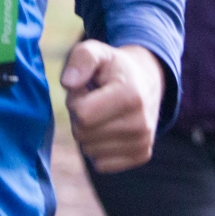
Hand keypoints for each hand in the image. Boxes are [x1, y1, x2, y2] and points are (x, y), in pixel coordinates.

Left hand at [62, 41, 163, 172]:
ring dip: (88, 133)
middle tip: (93, 101)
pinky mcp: (142, 156)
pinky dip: (98, 148)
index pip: (82, 115)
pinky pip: (101, 164)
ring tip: (101, 113)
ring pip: (90, 151)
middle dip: (80, 117)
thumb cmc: (113, 66)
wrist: (146, 81)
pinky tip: (108, 129)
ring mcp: (143, 142)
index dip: (76, 100)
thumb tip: (68, 83)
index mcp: (130, 96)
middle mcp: (141, 123)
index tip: (86, 89)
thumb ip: (80, 59)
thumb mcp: (96, 51)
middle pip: (83, 134)